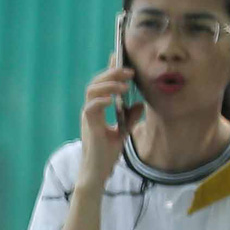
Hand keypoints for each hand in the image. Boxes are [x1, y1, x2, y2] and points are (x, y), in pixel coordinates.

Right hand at [76, 35, 139, 193]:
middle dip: (111, 74)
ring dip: (108, 84)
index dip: (109, 70)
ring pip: (92, 91)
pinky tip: (114, 99)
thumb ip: (130, 117)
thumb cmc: (107, 154)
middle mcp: (90, 110)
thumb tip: (141, 104)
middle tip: (129, 71)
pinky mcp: (89, 125)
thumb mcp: (123, 132)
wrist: (98, 172)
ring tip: (124, 85)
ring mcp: (88, 117)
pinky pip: (91, 106)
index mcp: (97, 109)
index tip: (119, 58)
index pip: (101, 84)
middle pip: (95, 83)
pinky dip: (102, 100)